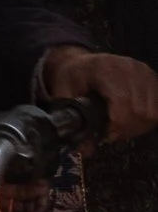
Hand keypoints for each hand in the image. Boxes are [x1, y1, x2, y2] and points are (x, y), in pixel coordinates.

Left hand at [43, 47, 157, 139]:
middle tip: (111, 132)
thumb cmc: (73, 75)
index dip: (117, 125)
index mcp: (105, 68)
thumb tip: (84, 149)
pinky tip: (132, 118)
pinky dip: (147, 118)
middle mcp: (128, 68)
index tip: (106, 134)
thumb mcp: (63, 93)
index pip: (123, 103)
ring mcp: (143, 72)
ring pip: (152, 111)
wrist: (81, 61)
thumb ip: (70, 120)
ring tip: (120, 125)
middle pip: (141, 110)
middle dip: (126, 129)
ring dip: (138, 125)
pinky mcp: (151, 78)